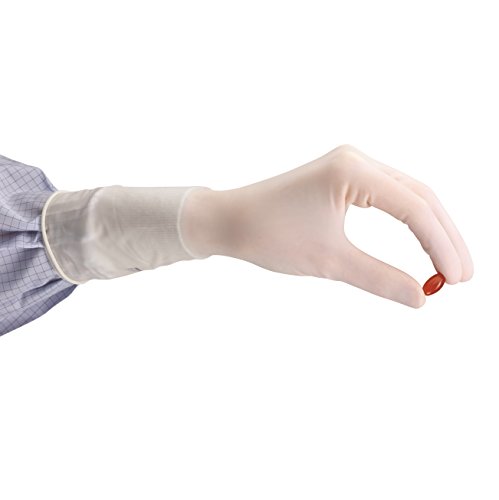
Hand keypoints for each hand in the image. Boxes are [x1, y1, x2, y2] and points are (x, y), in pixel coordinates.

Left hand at [181, 145, 472, 307]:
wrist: (229, 220)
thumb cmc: (268, 236)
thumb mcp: (327, 261)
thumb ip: (378, 278)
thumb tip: (421, 298)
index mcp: (352, 171)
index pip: (415, 209)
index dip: (442, 246)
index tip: (458, 281)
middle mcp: (356, 159)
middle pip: (421, 196)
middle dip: (444, 237)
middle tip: (464, 276)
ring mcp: (351, 165)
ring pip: (409, 195)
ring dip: (431, 229)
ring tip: (450, 264)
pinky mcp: (344, 176)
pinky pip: (389, 197)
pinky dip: (409, 221)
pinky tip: (422, 242)